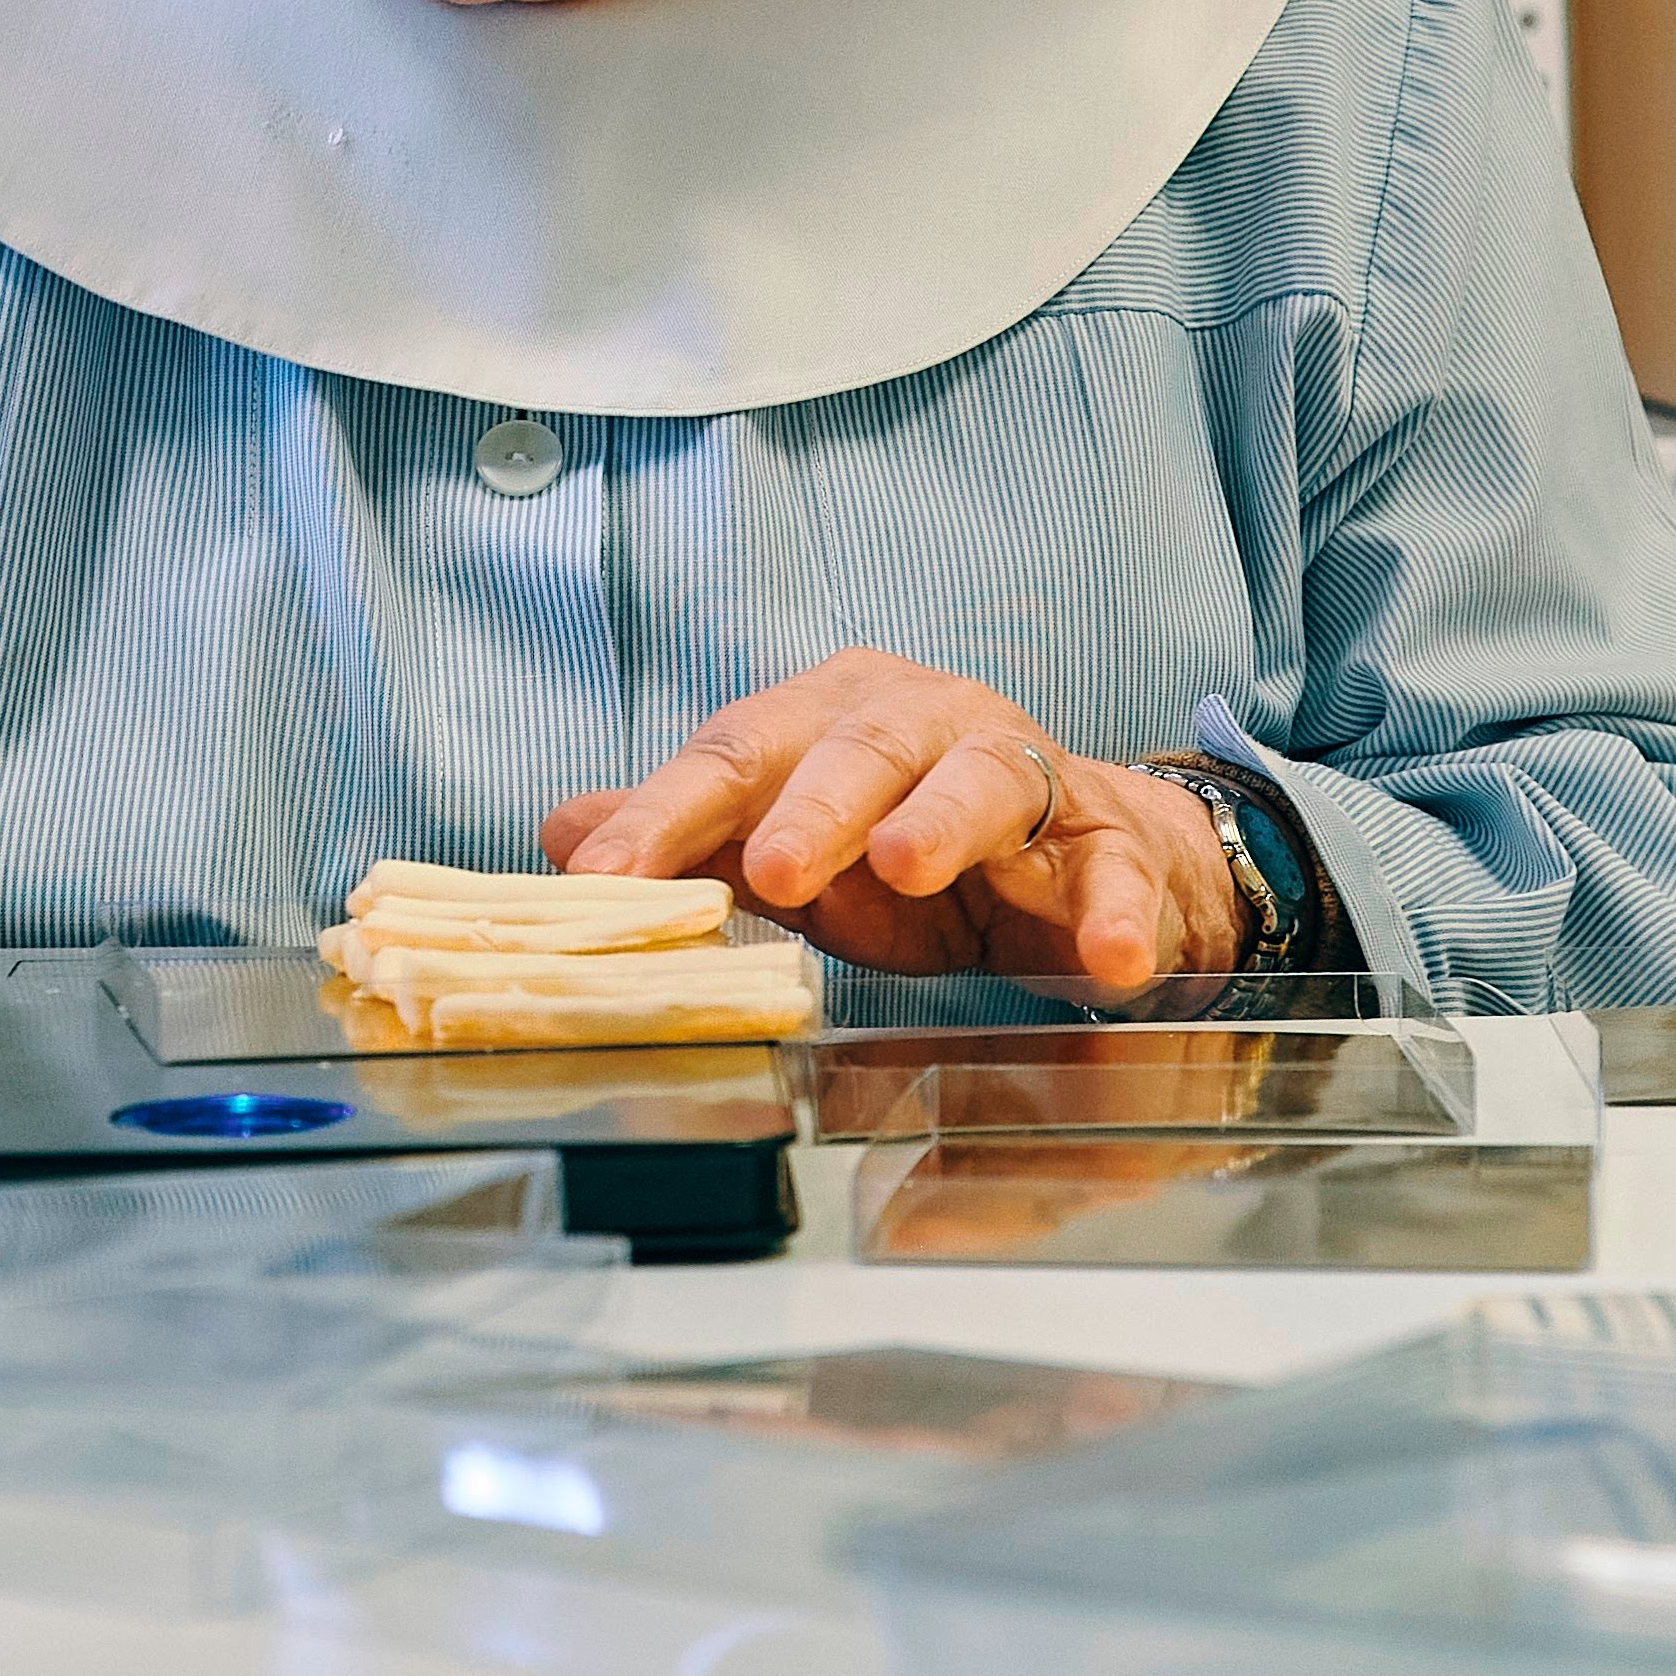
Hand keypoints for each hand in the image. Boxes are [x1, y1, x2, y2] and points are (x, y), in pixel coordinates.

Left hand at [540, 656, 1230, 998]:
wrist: (1078, 862)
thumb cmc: (911, 848)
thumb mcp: (795, 851)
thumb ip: (690, 841)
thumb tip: (561, 831)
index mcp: (833, 716)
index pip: (736, 753)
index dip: (666, 815)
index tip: (603, 876)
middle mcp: (926, 722)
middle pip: (860, 748)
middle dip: (812, 805)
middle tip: (771, 871)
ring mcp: (1021, 773)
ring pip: (980, 781)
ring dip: (940, 820)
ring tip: (908, 866)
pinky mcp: (1107, 840)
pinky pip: (1114, 872)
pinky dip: (1115, 913)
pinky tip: (1108, 959)